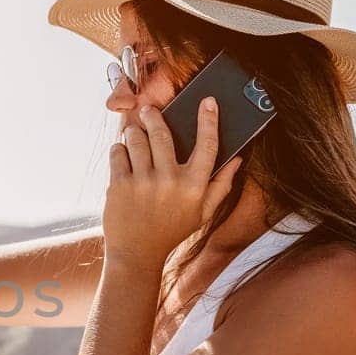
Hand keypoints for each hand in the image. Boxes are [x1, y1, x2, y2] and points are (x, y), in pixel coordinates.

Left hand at [103, 98, 242, 268]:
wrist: (137, 254)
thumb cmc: (171, 231)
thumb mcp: (202, 213)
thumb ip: (221, 186)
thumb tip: (237, 160)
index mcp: (194, 186)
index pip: (208, 145)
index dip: (209, 119)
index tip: (208, 101)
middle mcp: (170, 181)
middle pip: (162, 133)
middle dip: (154, 116)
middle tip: (149, 110)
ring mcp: (143, 182)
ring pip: (136, 138)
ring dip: (133, 132)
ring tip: (133, 134)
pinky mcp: (120, 185)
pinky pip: (118, 152)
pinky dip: (119, 149)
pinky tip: (123, 156)